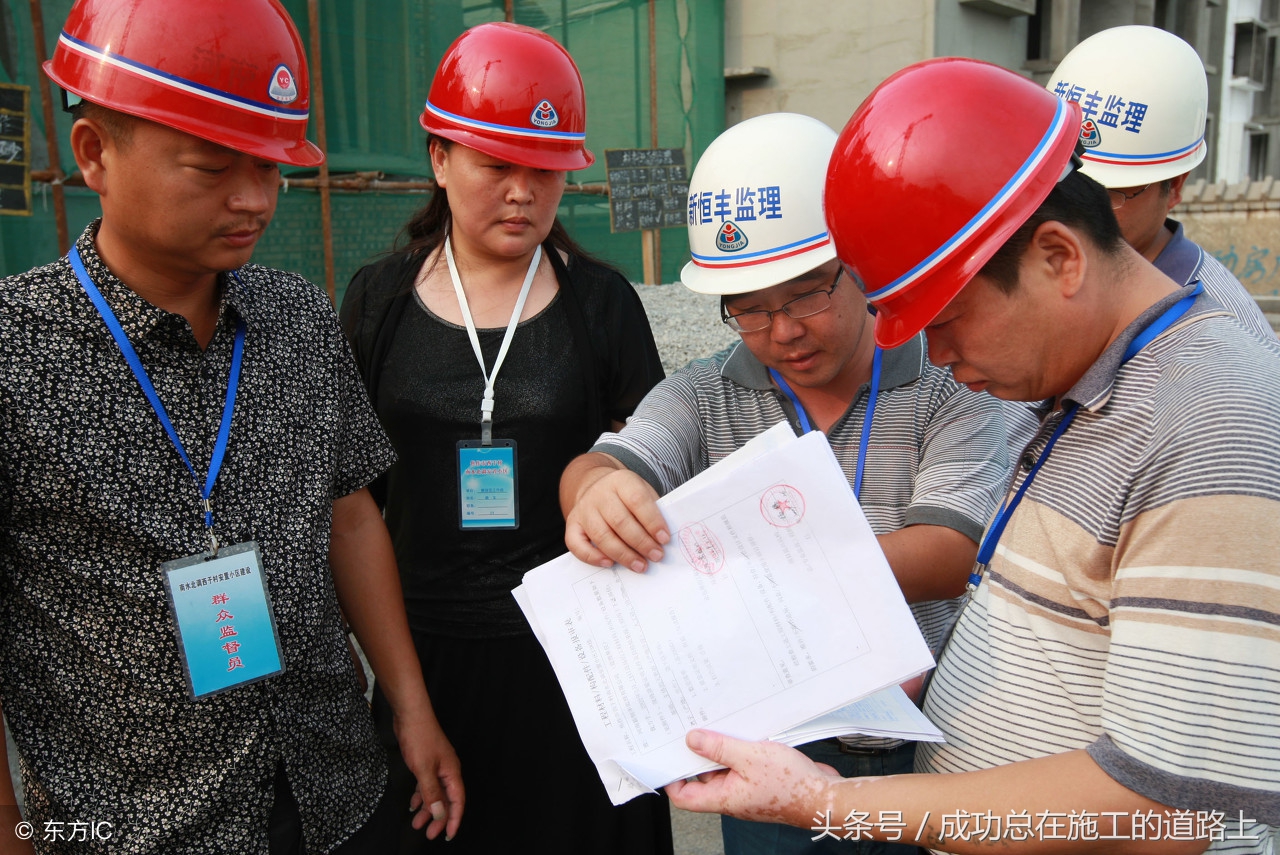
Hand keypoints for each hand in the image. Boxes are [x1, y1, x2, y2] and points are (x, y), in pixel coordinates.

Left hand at [394, 707, 463, 840]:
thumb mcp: (424, 769)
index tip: (448, 835)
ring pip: (435, 794)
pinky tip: (413, 804)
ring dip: (427, 809)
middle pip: (446, 800)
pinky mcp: (427, 763)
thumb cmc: (420, 737)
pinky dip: (421, 796)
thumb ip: (431, 792)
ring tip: (416, 823)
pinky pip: (427, 785)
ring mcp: (437, 767)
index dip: (454, 819)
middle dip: (438, 818)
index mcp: (452, 772)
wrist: (411, 715)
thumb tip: (440, 813)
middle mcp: (447, 771)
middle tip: (428, 833)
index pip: (457, 801)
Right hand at [564, 468, 669, 571]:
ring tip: (640, 565)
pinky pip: (577, 544)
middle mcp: (599, 494)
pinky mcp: (573, 524)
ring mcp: (584, 510)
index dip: (652, 521)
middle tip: (656, 556)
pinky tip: (610, 563)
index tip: (665, 539)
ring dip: (623, 554)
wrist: (597, 486)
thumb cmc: (626, 495)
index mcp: (621, 481)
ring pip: (602, 536)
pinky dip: (592, 557)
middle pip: (620, 521)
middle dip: (641, 542)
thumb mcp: (642, 491)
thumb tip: (662, 540)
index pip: (637, 501)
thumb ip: (653, 510)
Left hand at [665, 730, 836, 827]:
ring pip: (726, 767)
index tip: (667, 755)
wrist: (826, 797)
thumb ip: (719, 748)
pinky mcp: (763, 780)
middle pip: (704, 777)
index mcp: (724, 798)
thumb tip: (692, 741)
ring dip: (723, 748)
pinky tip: (744, 732)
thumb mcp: (750, 758)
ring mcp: (748, 789)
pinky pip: (744, 764)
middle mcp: (733, 796)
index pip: (685, 796)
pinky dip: (740, 749)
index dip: (673, 778)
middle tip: (692, 728)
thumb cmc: (792, 785)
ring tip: (720, 725)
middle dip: (698, 754)